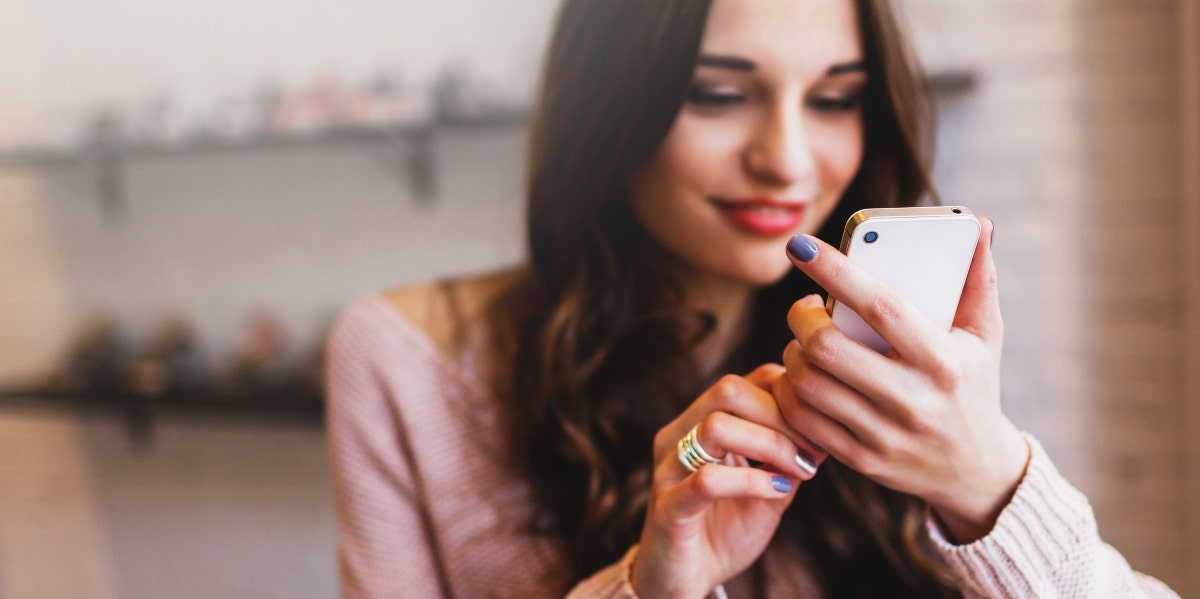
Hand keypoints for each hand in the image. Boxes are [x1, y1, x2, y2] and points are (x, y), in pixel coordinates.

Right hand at [632, 365, 826, 598]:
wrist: (683, 582)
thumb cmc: (722, 533)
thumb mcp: (766, 490)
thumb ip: (787, 459)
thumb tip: (826, 429)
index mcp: (698, 424)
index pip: (744, 381)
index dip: (786, 396)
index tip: (818, 430)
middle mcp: (678, 436)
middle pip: (728, 390)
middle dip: (782, 416)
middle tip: (812, 451)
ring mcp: (668, 469)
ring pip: (716, 426)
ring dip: (770, 444)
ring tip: (798, 471)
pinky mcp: (666, 507)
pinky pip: (707, 479)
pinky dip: (751, 481)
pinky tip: (778, 492)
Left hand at [778, 218, 1029, 542]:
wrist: (976, 472)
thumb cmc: (974, 388)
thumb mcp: (984, 337)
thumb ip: (977, 282)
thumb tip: (979, 226)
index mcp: (943, 362)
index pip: (880, 306)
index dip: (835, 272)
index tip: (802, 246)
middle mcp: (913, 401)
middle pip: (828, 348)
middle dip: (802, 319)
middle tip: (806, 309)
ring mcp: (885, 435)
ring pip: (809, 384)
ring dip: (793, 354)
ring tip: (804, 342)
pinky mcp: (862, 460)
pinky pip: (804, 420)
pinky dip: (790, 391)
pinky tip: (801, 376)